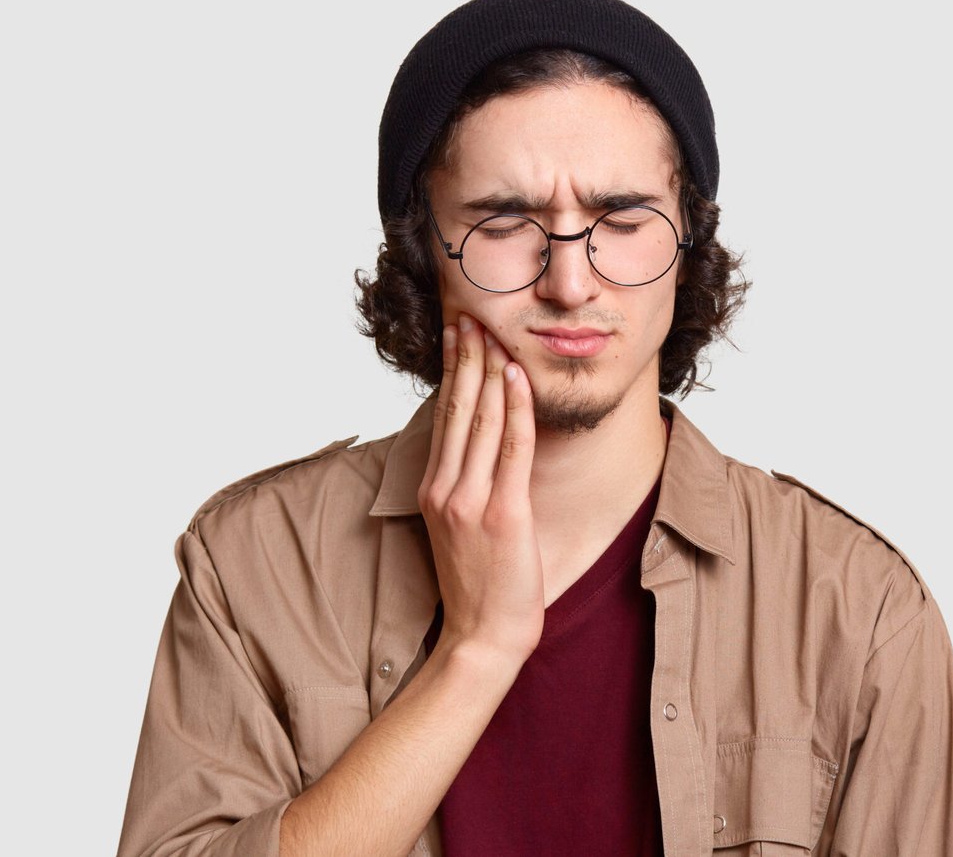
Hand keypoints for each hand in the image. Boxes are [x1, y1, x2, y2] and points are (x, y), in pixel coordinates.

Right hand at [417, 313, 543, 662]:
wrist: (481, 637)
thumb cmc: (479, 587)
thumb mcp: (459, 528)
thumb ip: (465, 487)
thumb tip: (482, 448)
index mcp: (433, 490)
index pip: (445, 416)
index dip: (452, 370)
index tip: (458, 332)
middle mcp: (446, 489)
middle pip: (459, 408)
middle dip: (467, 356)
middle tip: (473, 314)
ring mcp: (471, 501)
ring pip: (484, 420)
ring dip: (491, 370)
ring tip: (496, 332)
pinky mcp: (503, 514)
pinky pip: (512, 449)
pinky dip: (517, 408)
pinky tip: (518, 377)